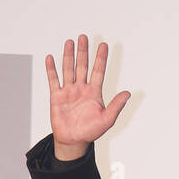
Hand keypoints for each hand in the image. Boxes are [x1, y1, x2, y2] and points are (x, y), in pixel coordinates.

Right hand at [45, 34, 129, 157]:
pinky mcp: (57, 96)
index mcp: (94, 93)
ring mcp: (68, 91)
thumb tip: (127, 93)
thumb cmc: (90, 132)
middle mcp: (81, 89)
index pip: (98, 71)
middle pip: (82, 65)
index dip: (100, 58)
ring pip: (68, 69)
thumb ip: (116, 105)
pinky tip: (51, 58)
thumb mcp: (107, 119)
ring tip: (70, 42)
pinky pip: (53, 80)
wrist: (73, 141)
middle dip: (83, 51)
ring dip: (69, 55)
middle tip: (83, 37)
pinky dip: (51, 69)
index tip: (103, 45)